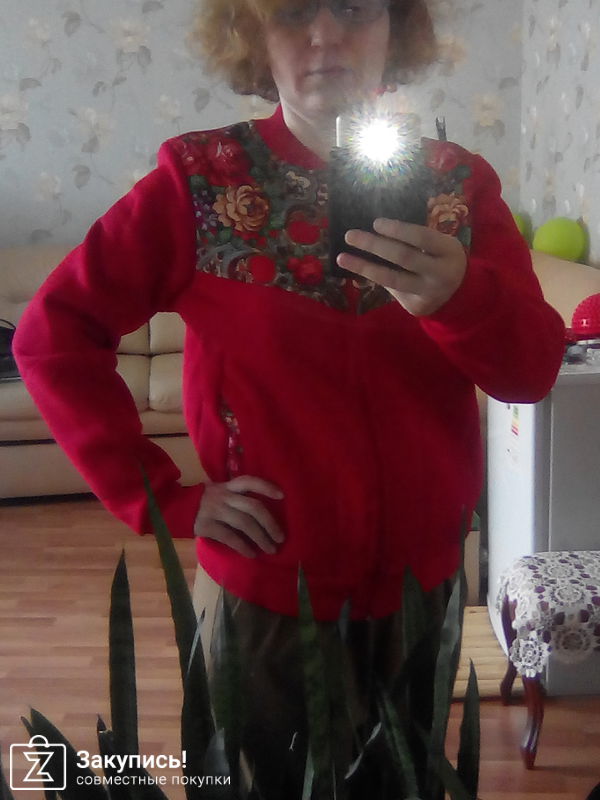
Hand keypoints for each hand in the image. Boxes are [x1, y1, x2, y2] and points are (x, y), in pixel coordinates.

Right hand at [194, 475, 285, 557]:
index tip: (282, 496)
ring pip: (244, 523)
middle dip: (270, 523)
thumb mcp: (220, 492)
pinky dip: (243, 546)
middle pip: (253, 507)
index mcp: (228, 486)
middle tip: (281, 538)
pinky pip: (229, 537)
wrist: (178, 508)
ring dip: (261, 537)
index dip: (266, 487)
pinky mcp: (207, 526)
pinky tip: (252, 554)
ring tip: (271, 549)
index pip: (250, 481)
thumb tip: (265, 515)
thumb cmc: (206, 502)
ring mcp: (215, 510)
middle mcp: (224, 496)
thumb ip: (237, 497)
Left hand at [337, 218, 466, 316]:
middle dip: (374, 245)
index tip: (375, 223)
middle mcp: (440, 273)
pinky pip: (391, 289)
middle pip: (403, 257)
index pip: (421, 237)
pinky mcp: (416, 307)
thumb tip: (377, 229)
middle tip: (350, 235)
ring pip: (391, 279)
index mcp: (448, 251)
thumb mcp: (442, 246)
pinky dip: (375, 277)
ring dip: (364, 267)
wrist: (460, 296)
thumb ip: (418, 240)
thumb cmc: (444, 260)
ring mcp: (428, 293)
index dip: (397, 229)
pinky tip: (361, 269)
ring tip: (342, 257)